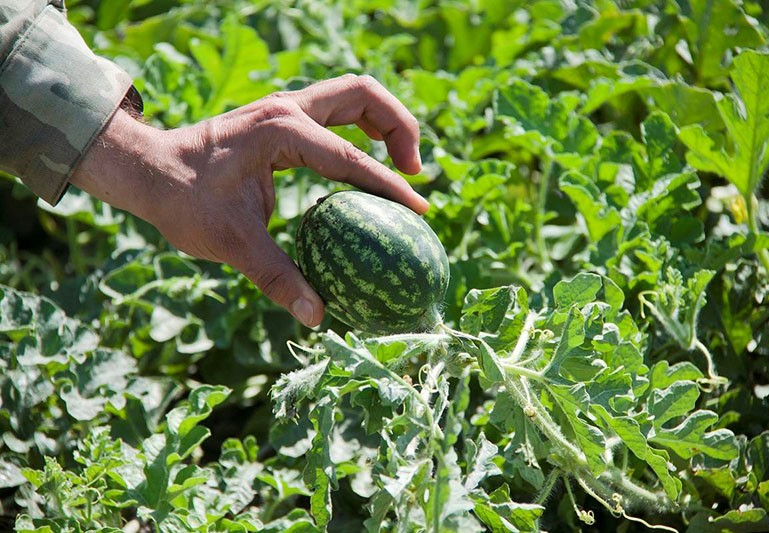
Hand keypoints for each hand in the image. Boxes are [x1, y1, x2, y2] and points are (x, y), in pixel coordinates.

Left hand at [71, 74, 426, 326]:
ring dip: (384, 123)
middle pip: (365, 94)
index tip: (418, 212)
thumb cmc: (182, 201)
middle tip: (415, 173)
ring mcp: (285, 107)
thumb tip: (317, 316)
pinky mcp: (281, 117)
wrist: (146, 169)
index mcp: (281, 132)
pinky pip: (336, 114)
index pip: (351, 158)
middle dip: (400, 128)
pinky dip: (361, 132)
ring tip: (403, 166)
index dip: (389, 186)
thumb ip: (277, 276)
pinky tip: (363, 168)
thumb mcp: (230, 242)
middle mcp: (288, 108)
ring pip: (353, 95)